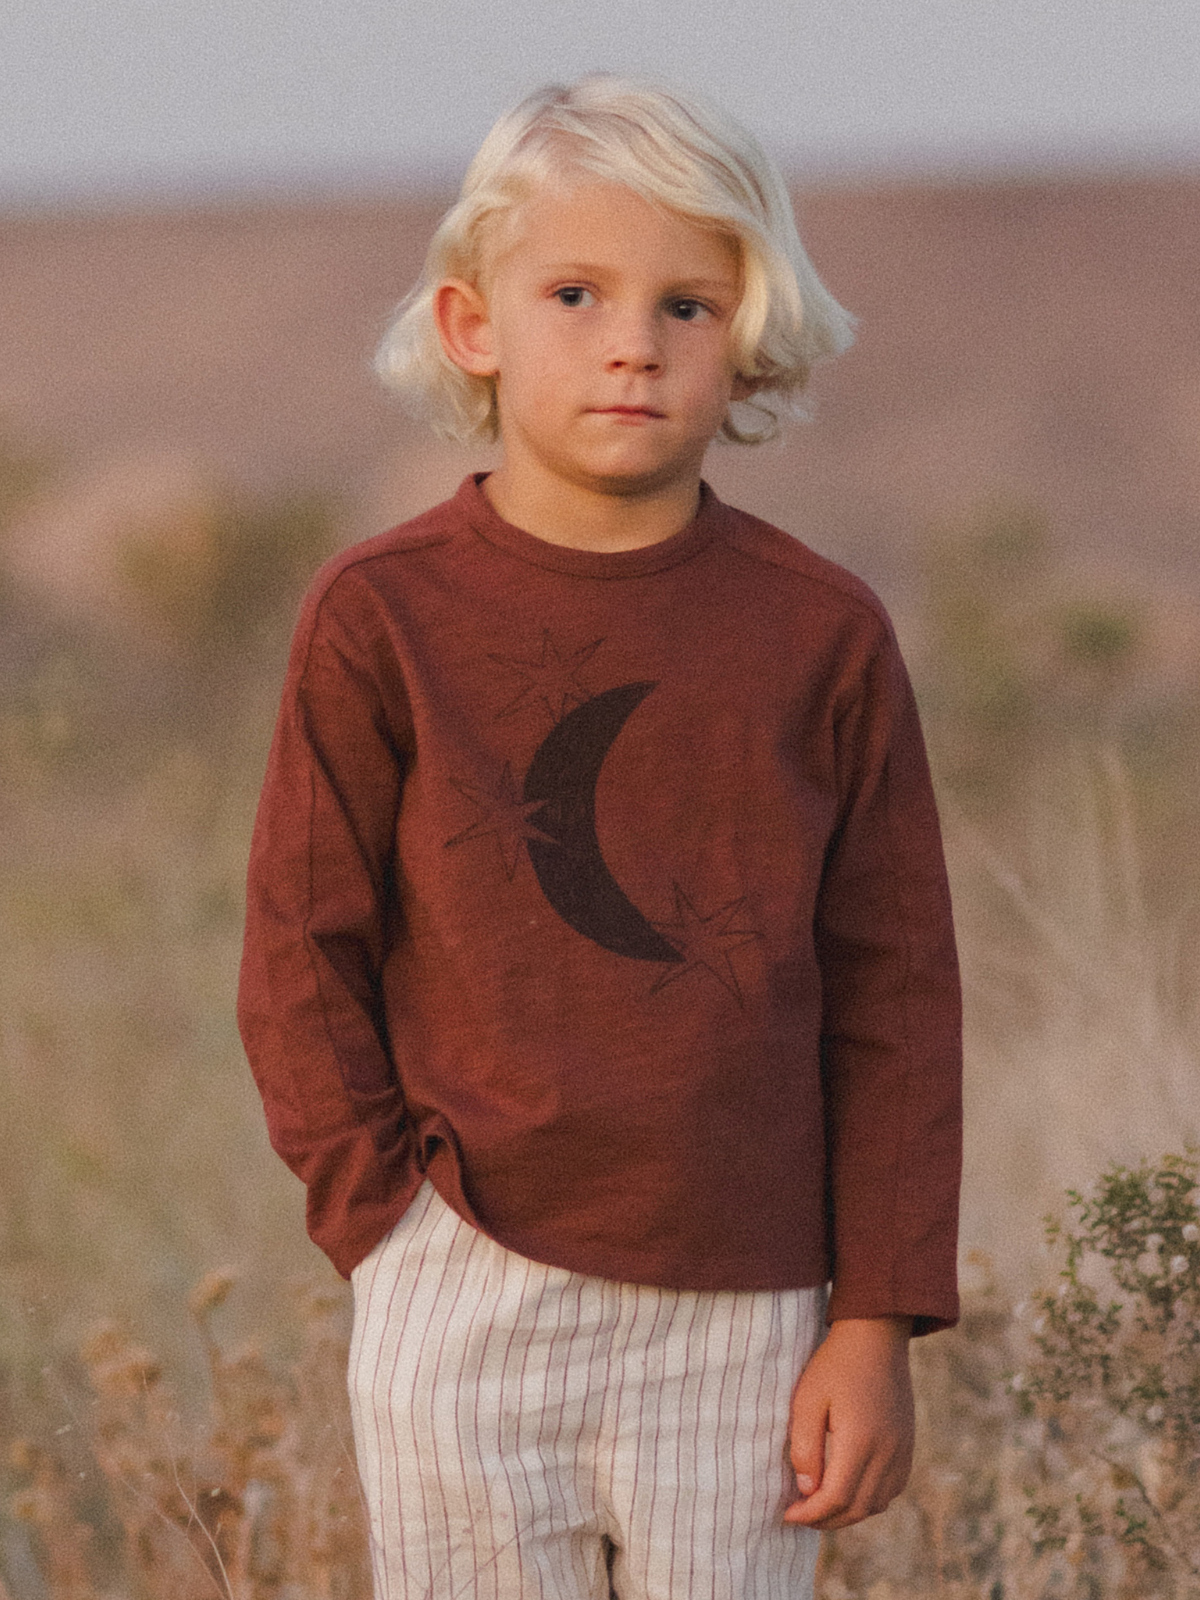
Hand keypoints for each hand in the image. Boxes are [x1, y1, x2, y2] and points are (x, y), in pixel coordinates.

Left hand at [782, 1316, 914, 1529]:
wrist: (877, 1335)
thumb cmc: (836, 1363)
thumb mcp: (808, 1398)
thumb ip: (805, 1446)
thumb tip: (807, 1489)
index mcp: (861, 1441)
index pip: (836, 1498)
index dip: (810, 1514)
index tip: (788, 1514)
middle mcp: (887, 1452)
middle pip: (858, 1508)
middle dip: (826, 1520)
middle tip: (801, 1516)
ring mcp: (902, 1449)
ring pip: (877, 1503)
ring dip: (849, 1513)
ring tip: (821, 1507)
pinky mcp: (908, 1444)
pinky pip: (892, 1488)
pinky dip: (870, 1500)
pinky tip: (850, 1491)